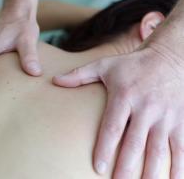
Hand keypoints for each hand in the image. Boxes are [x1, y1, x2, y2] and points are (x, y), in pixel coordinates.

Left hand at [53, 47, 183, 178]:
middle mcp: (145, 108)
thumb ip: (79, 75)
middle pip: (134, 143)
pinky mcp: (181, 121)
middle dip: (126, 167)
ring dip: (151, 172)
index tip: (98, 168)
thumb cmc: (132, 64)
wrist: (170, 57)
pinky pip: (181, 148)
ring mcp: (165, 116)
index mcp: (124, 96)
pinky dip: (178, 166)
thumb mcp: (104, 65)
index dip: (105, 148)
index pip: (113, 127)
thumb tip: (54, 81)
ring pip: (158, 149)